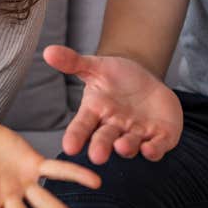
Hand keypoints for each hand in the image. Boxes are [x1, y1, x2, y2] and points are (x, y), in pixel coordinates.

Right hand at [44, 45, 182, 163]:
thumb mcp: (96, 67)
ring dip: (126, 148)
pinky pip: (156, 146)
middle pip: (105, 139)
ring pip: (129, 145)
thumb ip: (73, 62)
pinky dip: (153, 150)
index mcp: (95, 112)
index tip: (69, 147)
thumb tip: (48, 51)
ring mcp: (136, 134)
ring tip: (121, 146)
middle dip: (101, 147)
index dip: (75, 137)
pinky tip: (150, 150)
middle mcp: (113, 127)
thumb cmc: (116, 78)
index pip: (82, 126)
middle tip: (97, 156)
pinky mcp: (159, 137)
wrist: (145, 81)